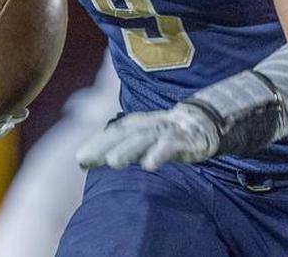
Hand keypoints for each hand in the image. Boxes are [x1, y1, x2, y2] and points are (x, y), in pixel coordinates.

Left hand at [76, 103, 219, 170]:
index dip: (98, 142)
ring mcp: (170, 131)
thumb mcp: (146, 136)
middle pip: (126, 134)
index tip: (81, 159)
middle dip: (106, 146)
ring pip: (146, 139)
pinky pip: (172, 147)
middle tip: (86, 159)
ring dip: (129, 150)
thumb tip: (92, 160)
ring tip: (113, 162)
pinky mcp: (187, 141)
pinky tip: (149, 164)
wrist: (207, 122)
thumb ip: (123, 145)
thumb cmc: (169, 133)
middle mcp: (152, 125)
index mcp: (141, 123)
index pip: (116, 131)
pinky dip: (160, 153)